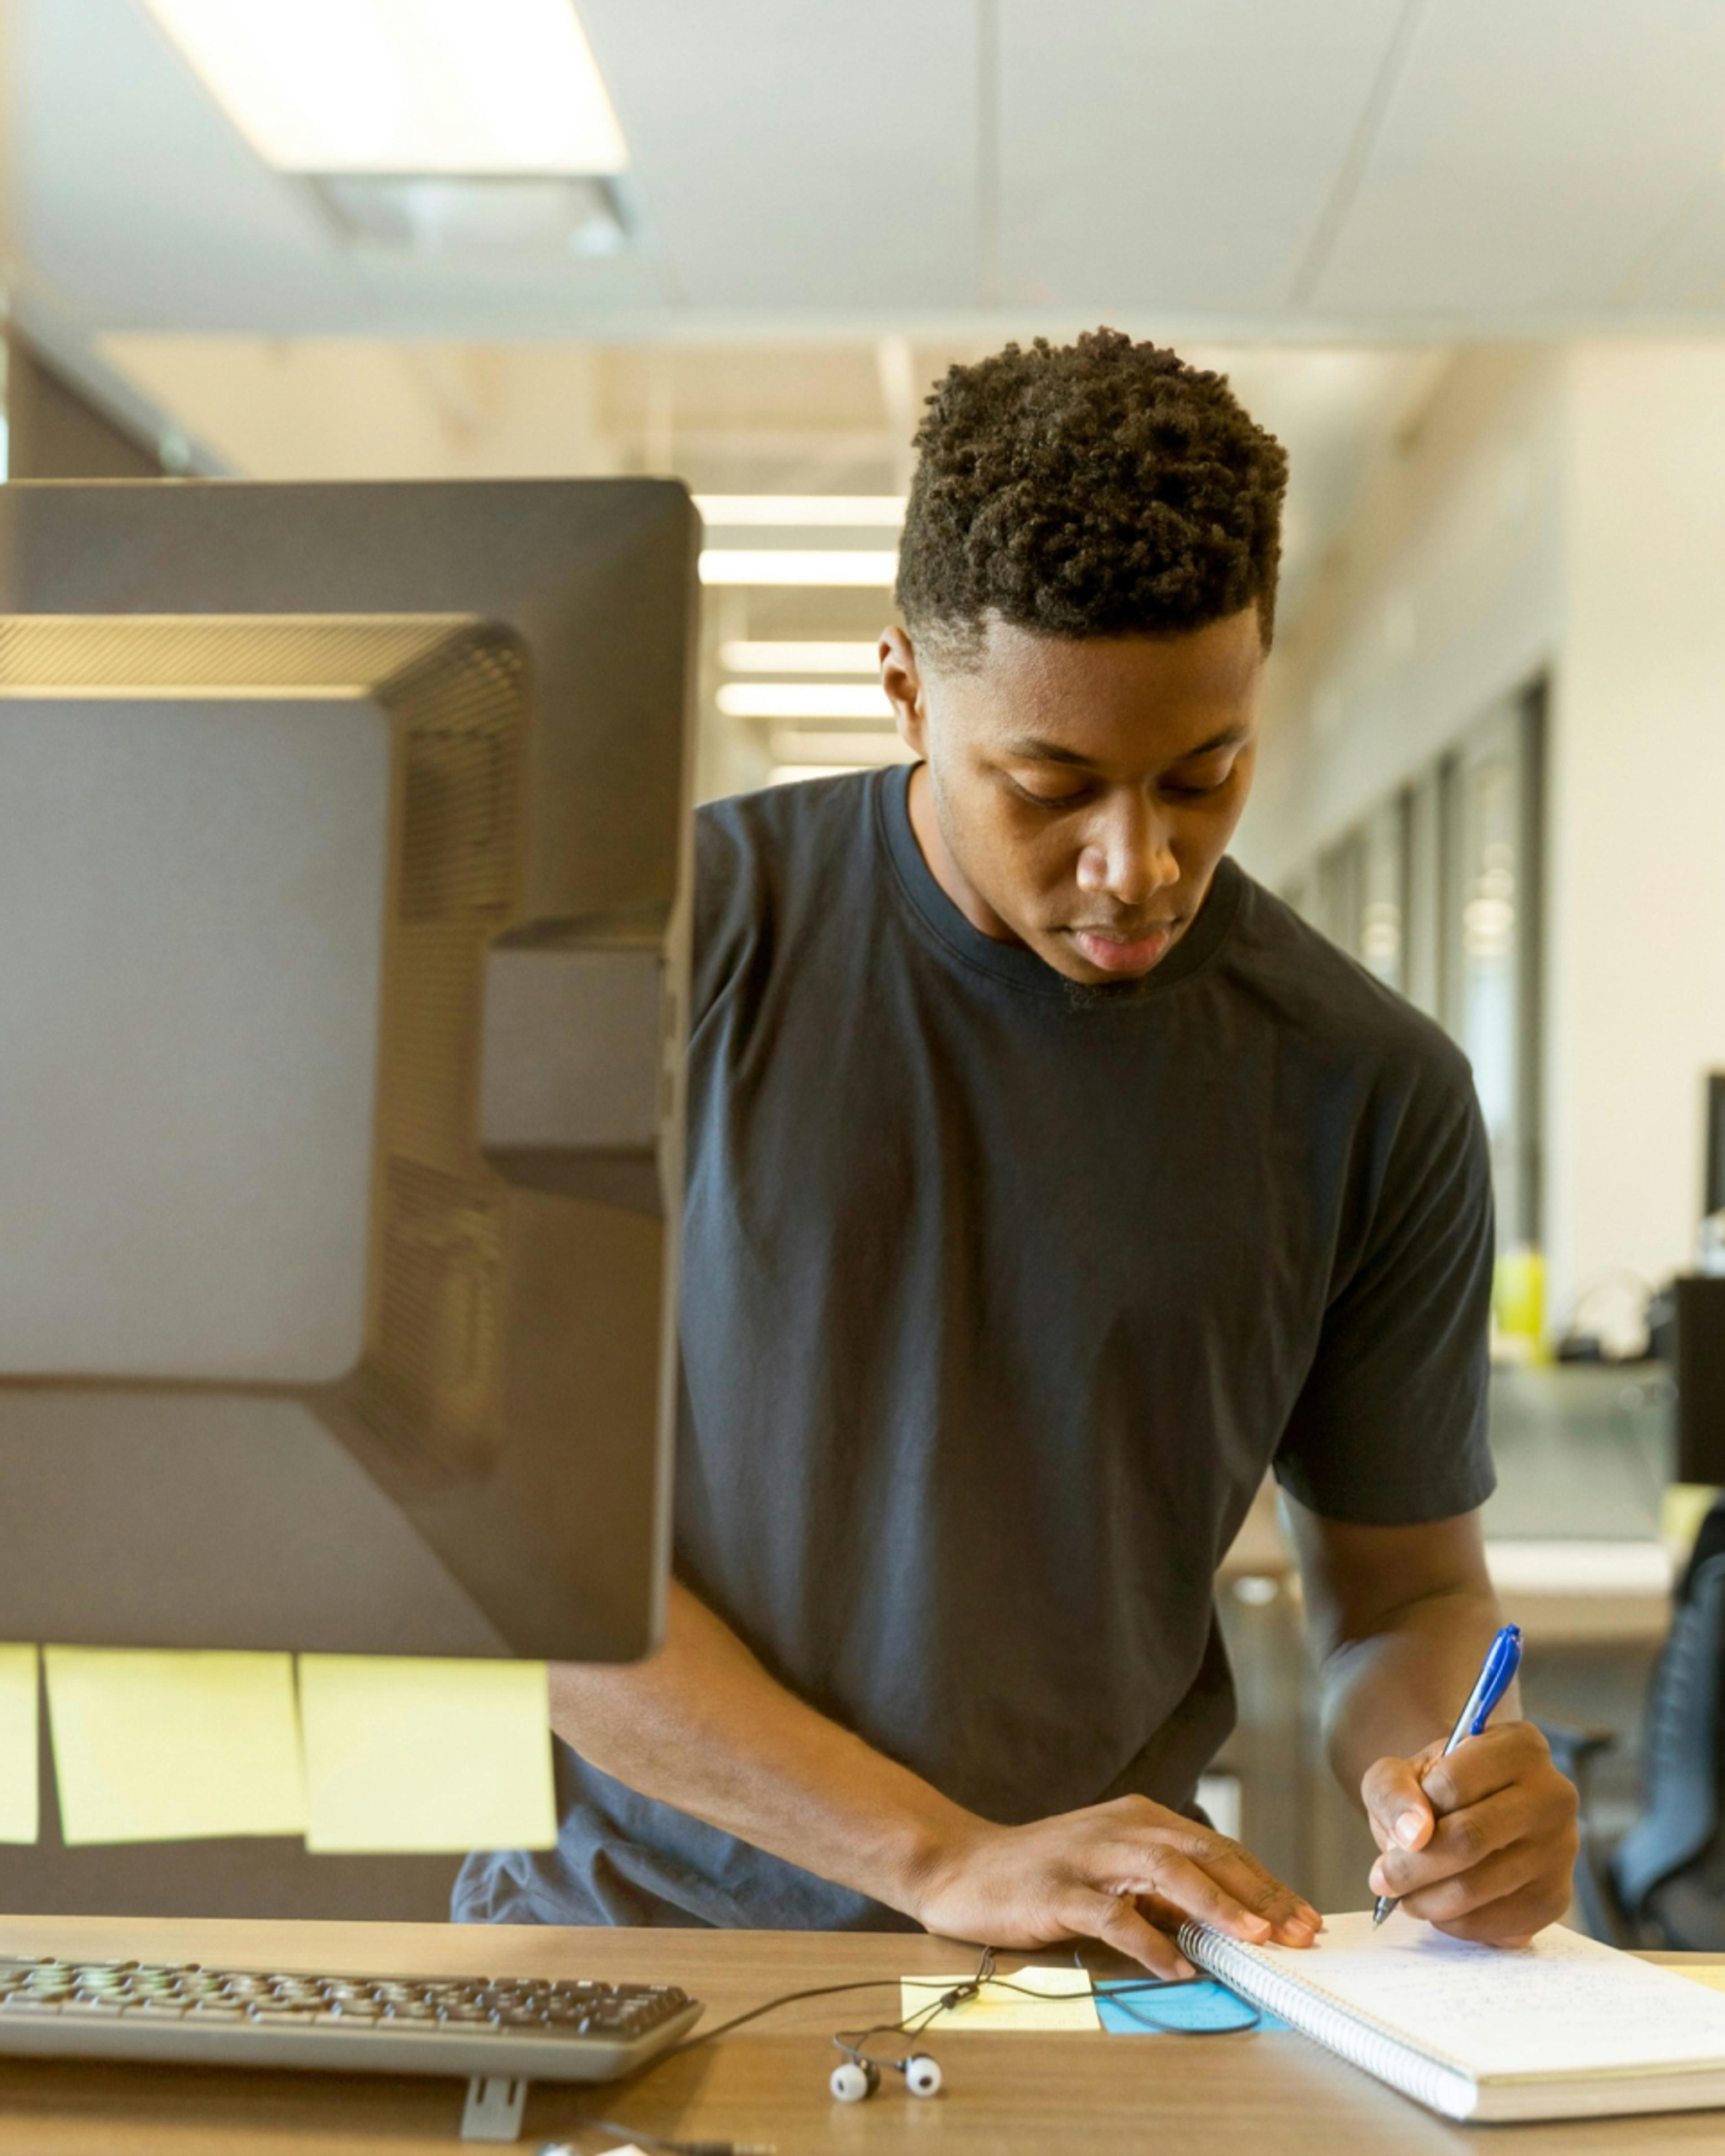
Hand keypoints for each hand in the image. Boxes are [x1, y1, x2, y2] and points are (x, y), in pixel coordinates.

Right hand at [908, 1795, 1321, 1976]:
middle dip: (1258, 1894)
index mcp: (1139, 1818)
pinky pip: (1113, 1915)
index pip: (1217, 1848)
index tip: (1301, 1919)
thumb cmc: (1042, 1872)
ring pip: (1166, 1872)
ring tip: (1253, 1938)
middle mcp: (1120, 1828)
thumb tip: (1224, 1922)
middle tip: (1297, 1932)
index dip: (1264, 1884)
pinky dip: (1150, 1941)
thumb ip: (1161, 1888)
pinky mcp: (1058, 1890)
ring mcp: (1088, 1857)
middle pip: (1204, 1853)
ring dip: (1215, 1905)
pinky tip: (1177, 1966)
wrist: (961, 1865)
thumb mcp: (1111, 1869)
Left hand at [1363, 1721, 1578, 1946]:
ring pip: (1480, 1887)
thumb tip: (1413, 1835)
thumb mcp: (1399, 1773)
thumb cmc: (1433, 1789)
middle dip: (1412, 1868)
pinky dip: (1456, 1923)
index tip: (1395, 1830)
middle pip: (1469, 1839)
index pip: (1452, 1784)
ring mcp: (1562, 1850)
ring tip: (1405, 1893)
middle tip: (1382, 1879)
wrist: (1470, 1813)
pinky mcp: (1557, 1898)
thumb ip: (1393, 1791)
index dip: (1413, 1813)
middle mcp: (1553, 1795)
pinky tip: (1439, 1906)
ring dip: (1427, 1899)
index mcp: (1519, 1746)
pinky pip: (1498, 1924)